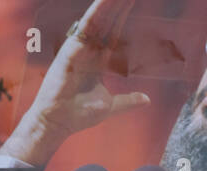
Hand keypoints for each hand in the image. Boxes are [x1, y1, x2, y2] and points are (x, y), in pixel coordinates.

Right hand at [1, 0, 150, 165]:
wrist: (59, 122)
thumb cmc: (79, 114)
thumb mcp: (111, 105)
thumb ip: (128, 100)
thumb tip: (147, 99)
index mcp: (98, 60)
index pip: (114, 33)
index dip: (123, 16)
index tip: (134, 1)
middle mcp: (89, 50)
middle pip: (108, 21)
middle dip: (119, 5)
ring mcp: (80, 48)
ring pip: (98, 19)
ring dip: (110, 4)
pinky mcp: (72, 49)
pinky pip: (86, 26)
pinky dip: (96, 12)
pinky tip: (106, 1)